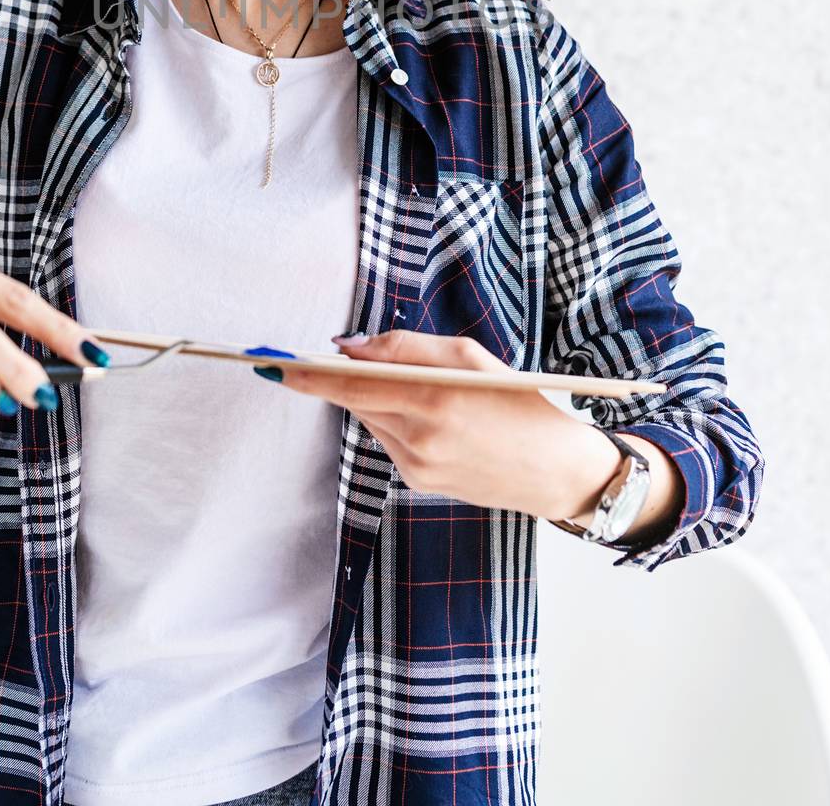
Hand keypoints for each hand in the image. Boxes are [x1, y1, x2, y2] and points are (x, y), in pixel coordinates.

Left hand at [275, 327, 609, 519]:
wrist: (554, 470)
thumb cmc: (519, 401)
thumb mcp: (470, 357)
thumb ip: (406, 348)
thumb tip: (350, 347)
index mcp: (434, 399)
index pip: (352, 384)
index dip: (309, 375)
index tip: (276, 363)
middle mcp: (419, 438)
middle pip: (354, 402)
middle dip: (331, 380)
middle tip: (299, 361)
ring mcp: (416, 466)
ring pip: (370, 419)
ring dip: (370, 397)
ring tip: (402, 383)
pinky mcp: (418, 483)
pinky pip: (389, 439)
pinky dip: (393, 419)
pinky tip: (424, 413)